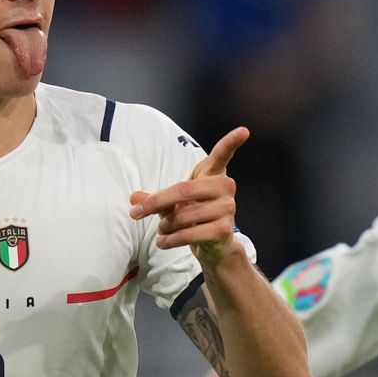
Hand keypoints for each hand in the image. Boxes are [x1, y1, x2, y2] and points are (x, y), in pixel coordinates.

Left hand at [129, 126, 248, 264]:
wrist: (214, 245)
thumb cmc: (195, 216)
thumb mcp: (174, 203)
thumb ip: (155, 199)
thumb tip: (133, 199)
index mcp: (214, 174)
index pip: (222, 155)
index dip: (231, 142)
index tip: (243, 131)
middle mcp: (225, 188)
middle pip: (182, 190)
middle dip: (155, 204)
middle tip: (136, 214)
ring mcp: (227, 208)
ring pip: (182, 216)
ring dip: (164, 226)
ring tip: (161, 230)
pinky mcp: (223, 230)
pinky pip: (188, 234)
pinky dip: (169, 240)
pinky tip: (163, 242)